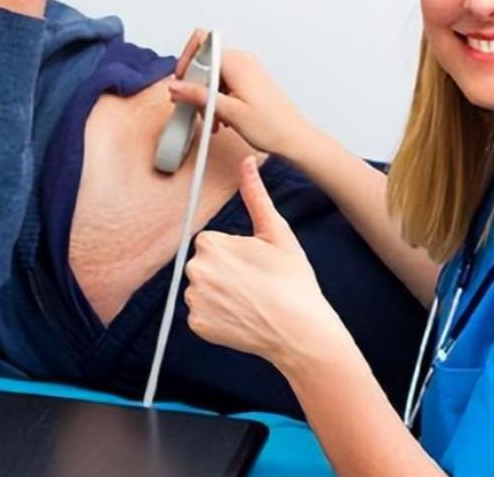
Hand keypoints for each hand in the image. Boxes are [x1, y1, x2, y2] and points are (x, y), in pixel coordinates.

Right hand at [169, 30, 315, 163]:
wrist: (294, 139)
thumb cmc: (271, 127)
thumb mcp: (229, 112)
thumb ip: (198, 96)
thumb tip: (176, 86)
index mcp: (237, 62)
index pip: (202, 42)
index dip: (186, 60)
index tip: (182, 81)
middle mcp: (242, 61)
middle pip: (204, 61)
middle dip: (194, 84)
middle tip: (194, 106)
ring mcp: (246, 70)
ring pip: (212, 75)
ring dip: (205, 96)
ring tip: (211, 118)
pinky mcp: (248, 81)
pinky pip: (223, 83)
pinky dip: (216, 99)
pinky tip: (220, 117)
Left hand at [185, 156, 340, 364]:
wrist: (300, 331)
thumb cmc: (293, 281)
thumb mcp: (277, 232)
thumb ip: (255, 194)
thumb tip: (247, 162)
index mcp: (209, 243)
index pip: (213, 243)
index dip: (236, 253)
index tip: (255, 264)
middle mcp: (194, 270)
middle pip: (206, 265)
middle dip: (226, 272)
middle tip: (255, 283)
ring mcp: (194, 300)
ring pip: (204, 290)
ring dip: (221, 294)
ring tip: (250, 301)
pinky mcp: (197, 325)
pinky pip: (203, 315)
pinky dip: (218, 317)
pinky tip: (241, 317)